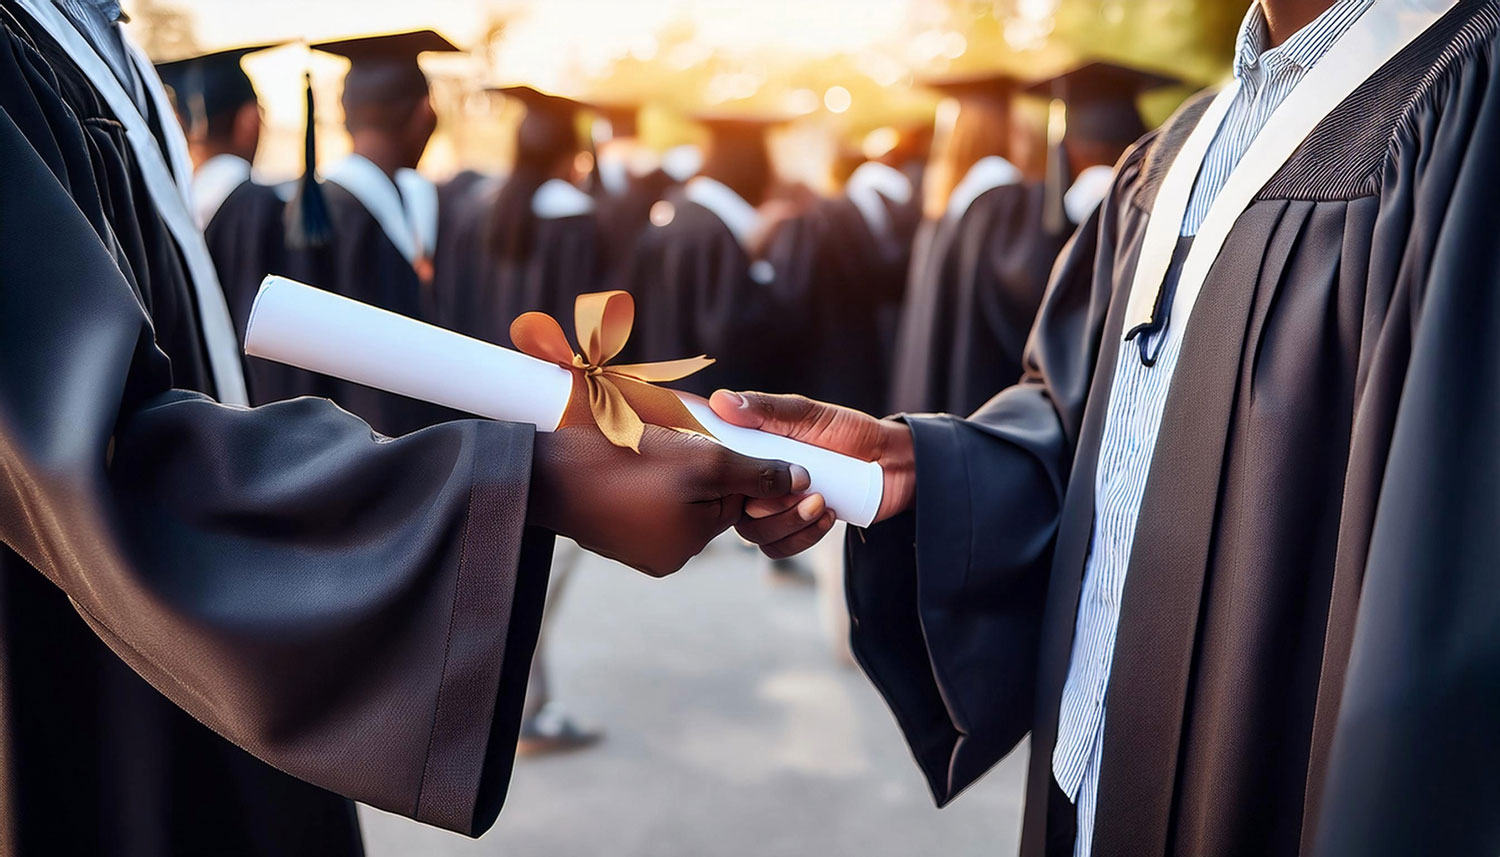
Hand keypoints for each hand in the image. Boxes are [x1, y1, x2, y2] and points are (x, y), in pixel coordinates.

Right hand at [528, 425, 806, 576]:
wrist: (543, 473)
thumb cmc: (625, 461)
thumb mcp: (702, 460)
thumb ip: (755, 472)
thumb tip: (802, 481)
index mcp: (692, 542)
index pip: (733, 498)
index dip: (726, 462)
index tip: (701, 439)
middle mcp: (669, 556)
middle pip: (706, 501)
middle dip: (696, 468)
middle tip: (666, 443)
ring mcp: (638, 549)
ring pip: (675, 501)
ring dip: (668, 472)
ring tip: (639, 450)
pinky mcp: (613, 536)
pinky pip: (645, 505)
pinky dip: (640, 482)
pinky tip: (621, 464)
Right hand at [708, 390, 915, 558]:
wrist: (890, 462)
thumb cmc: (848, 432)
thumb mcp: (807, 414)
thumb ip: (766, 410)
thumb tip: (721, 401)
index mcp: (751, 453)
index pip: (720, 470)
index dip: (730, 474)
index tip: (761, 467)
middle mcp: (756, 484)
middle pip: (734, 509)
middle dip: (769, 504)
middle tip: (807, 487)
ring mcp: (775, 509)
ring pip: (755, 534)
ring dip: (788, 522)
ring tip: (821, 502)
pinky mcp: (795, 530)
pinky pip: (779, 548)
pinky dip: (802, 537)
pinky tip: (827, 515)